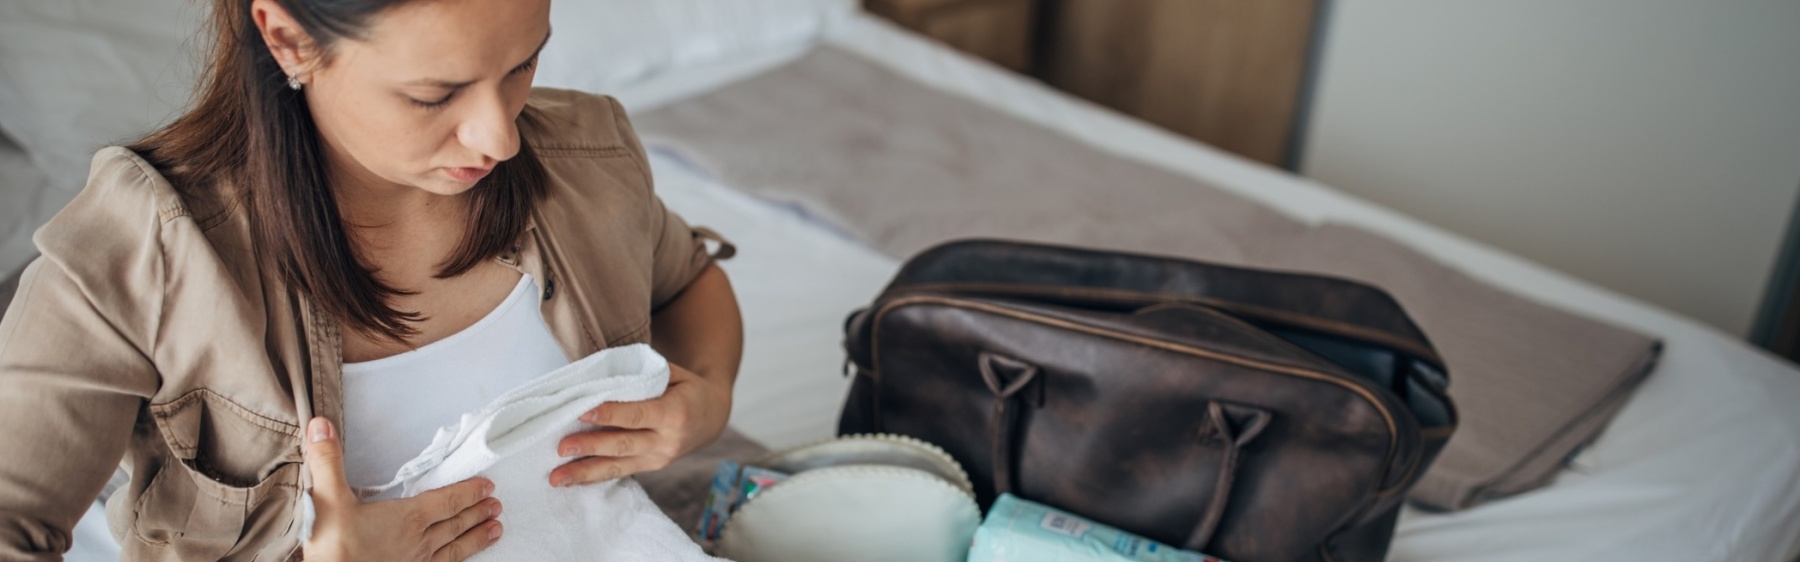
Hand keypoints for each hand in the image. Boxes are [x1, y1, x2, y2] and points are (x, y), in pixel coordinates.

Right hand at [302, 417, 503, 561]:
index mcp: (406, 518)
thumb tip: (321, 426)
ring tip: (496, 529)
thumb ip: (328, 461)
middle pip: (455, 523)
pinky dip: (457, 561)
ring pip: (454, 549)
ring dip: (476, 538)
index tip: (487, 485)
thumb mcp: (327, 499)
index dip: (468, 491)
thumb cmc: (332, 548)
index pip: (447, 499)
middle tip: (497, 505)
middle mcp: (417, 542)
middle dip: (477, 512)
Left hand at [550, 363, 731, 485]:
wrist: (711, 416)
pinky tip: (572, 481)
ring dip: (586, 472)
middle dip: (591, 446)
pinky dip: (594, 477)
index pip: (637, 415)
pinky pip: (620, 472)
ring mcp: (659, 458)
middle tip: (561, 447)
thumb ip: (640, 376)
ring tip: (557, 477)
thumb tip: (597, 375)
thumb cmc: (686, 388)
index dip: (610, 415)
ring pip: (618, 466)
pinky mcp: (651, 467)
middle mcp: (668, 441)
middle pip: (624, 445)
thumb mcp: (673, 373)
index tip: (582, 412)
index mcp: (675, 413)